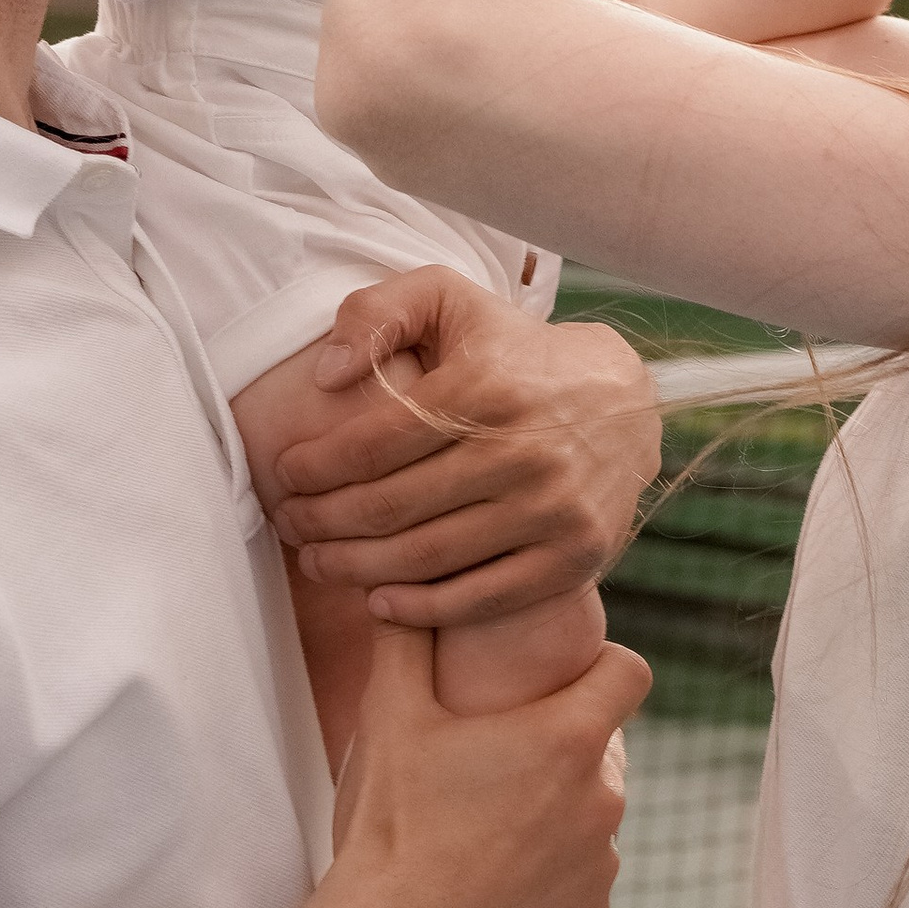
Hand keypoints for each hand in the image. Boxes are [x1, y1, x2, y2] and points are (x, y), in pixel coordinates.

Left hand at [254, 268, 659, 626]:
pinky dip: (422, 607)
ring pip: (427, 557)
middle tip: (290, 525)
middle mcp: (523, 452)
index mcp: (485, 387)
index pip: (372, 444)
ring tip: (318, 561)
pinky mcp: (574, 558)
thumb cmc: (514, 352)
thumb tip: (327, 373)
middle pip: (390, 507)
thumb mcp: (451, 300)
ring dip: (355, 568)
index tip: (285, 476)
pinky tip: (379, 599)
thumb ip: (379, 312)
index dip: (314, 468)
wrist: (623, 401)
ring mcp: (553, 511)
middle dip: (322, 522)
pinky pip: (482, 599)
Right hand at [308, 622, 652, 907]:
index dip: (603, 665)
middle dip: (560, 748)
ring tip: (486, 828)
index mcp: (567, 740)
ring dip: (555, 814)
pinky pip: (581, 878)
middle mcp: (602, 800)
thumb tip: (402, 591)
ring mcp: (600, 865)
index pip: (630, 673)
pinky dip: (550, 874)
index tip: (565, 676)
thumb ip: (404, 640)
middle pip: (601, 749)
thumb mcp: (391, 717)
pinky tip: (495, 881)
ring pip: (589, 816)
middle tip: (494, 762)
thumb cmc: (393, 826)